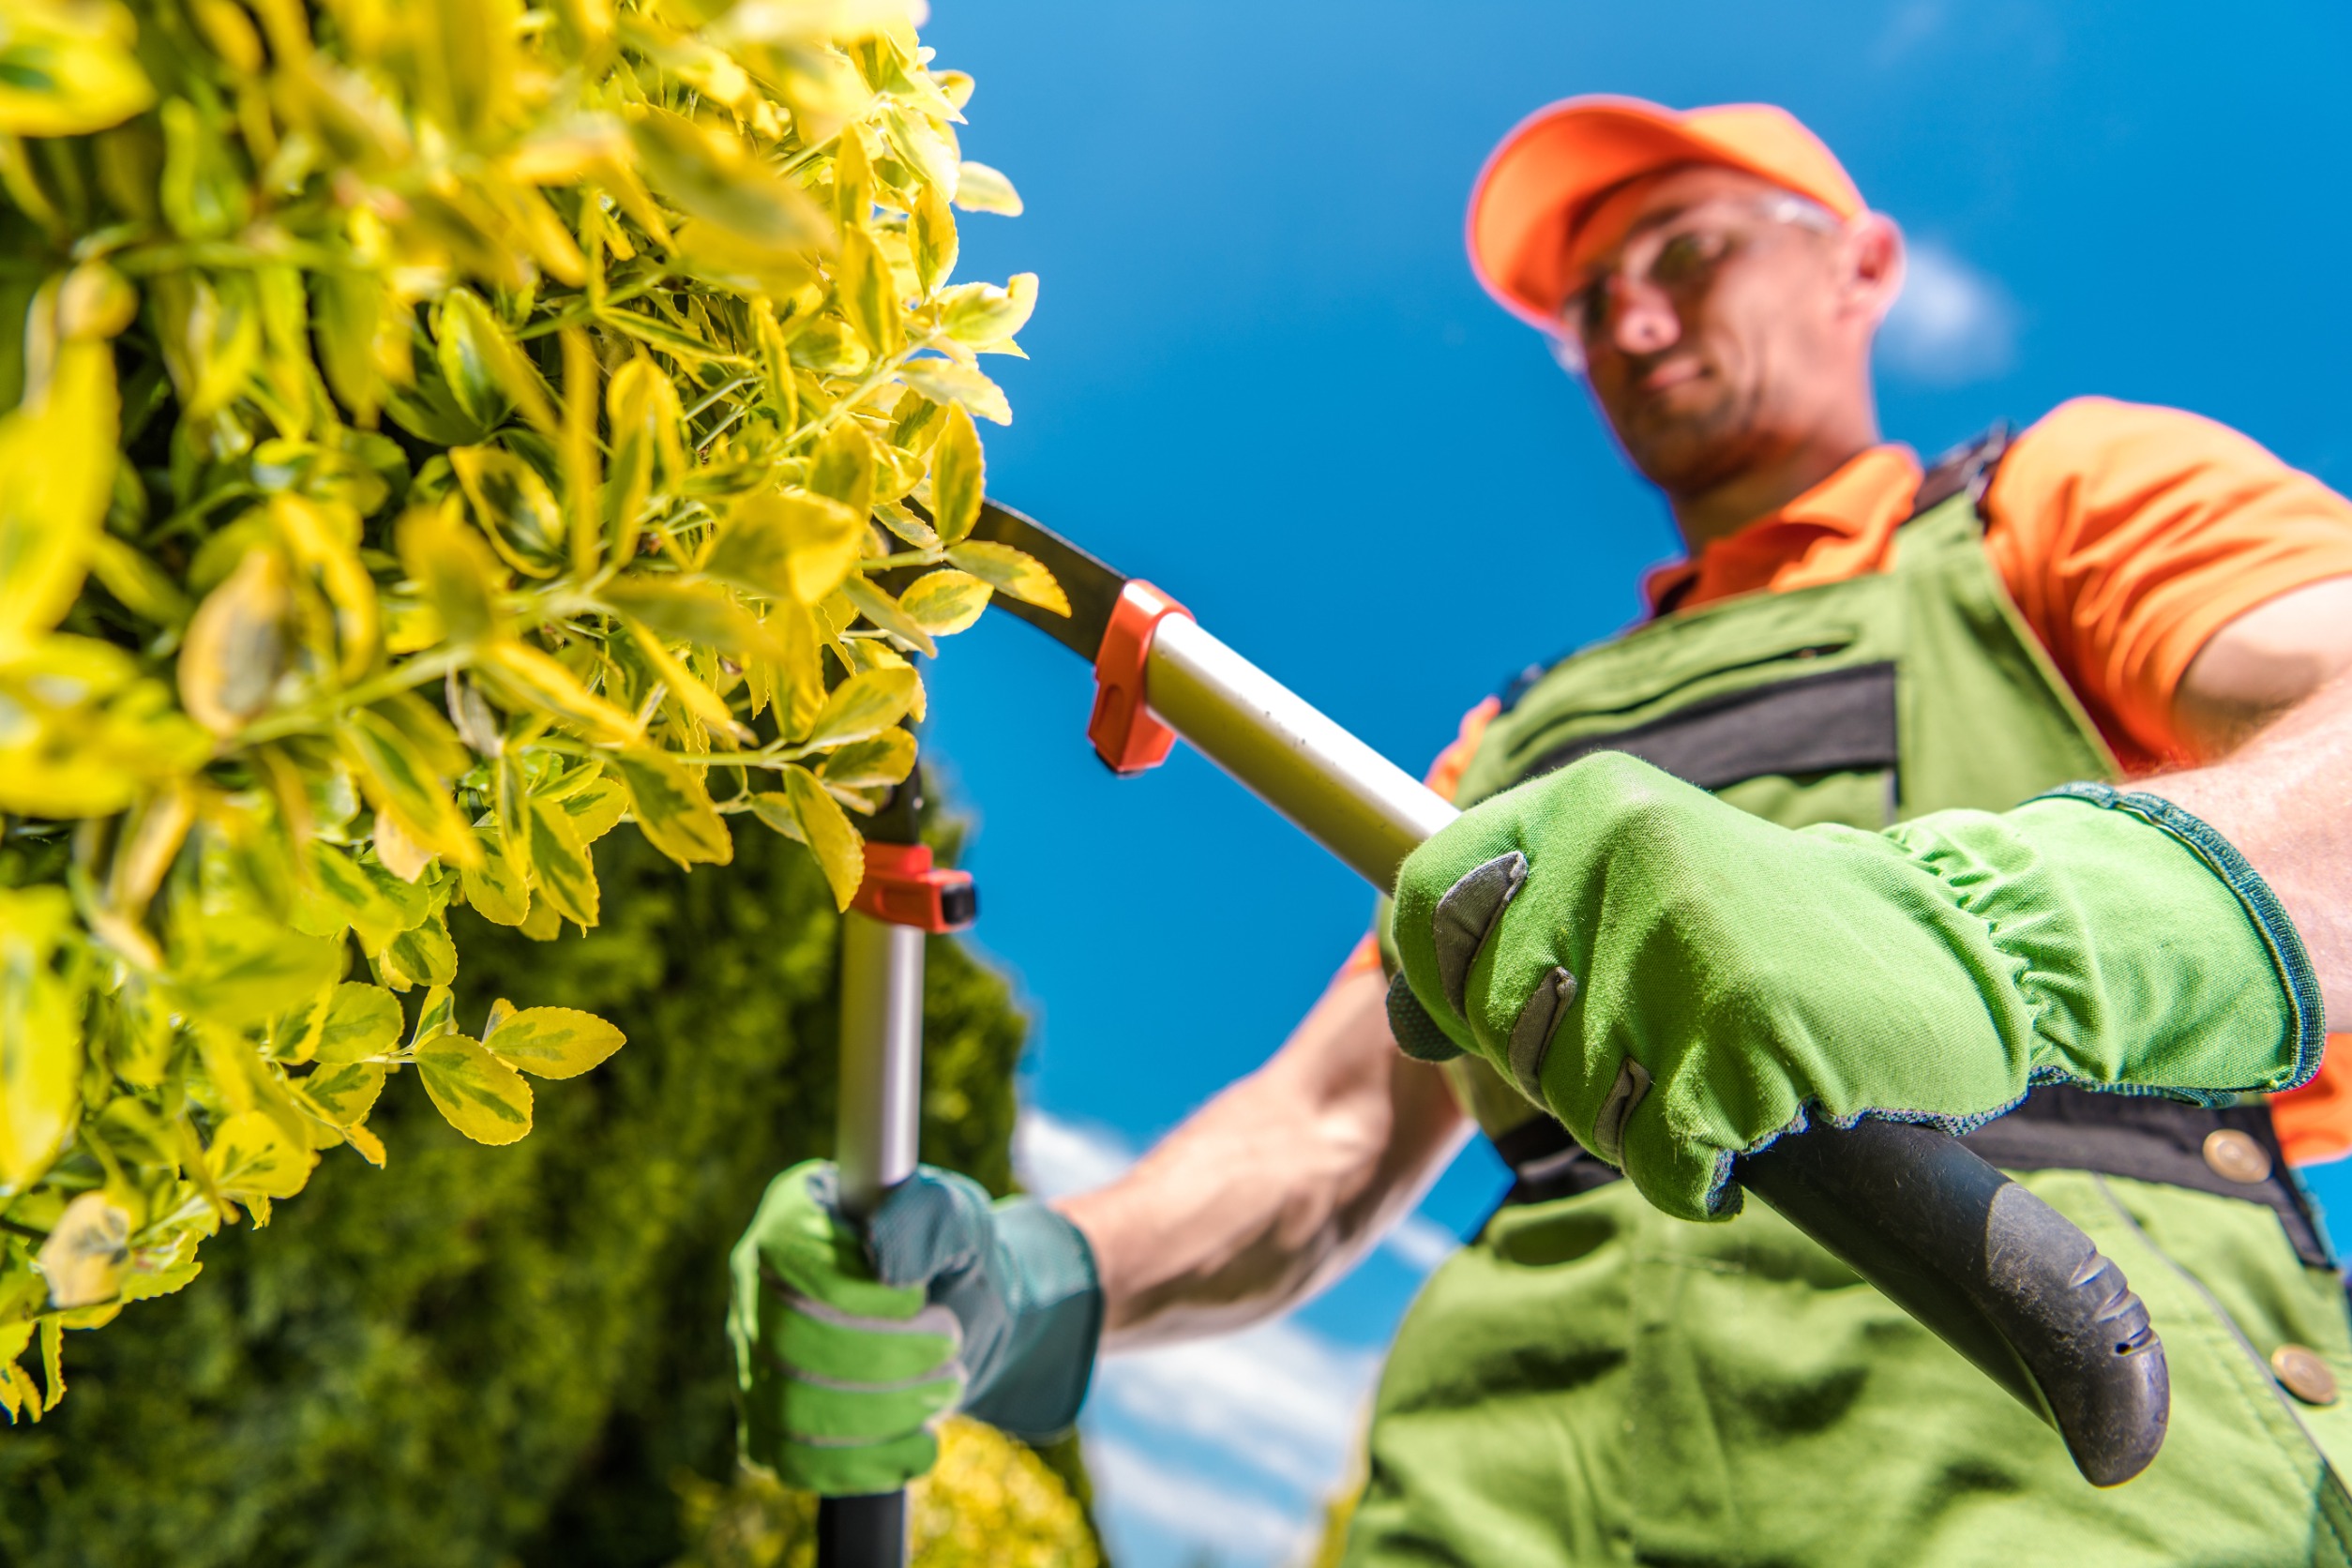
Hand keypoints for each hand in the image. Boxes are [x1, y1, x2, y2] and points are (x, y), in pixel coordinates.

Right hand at [727, 1160, 1100, 1495]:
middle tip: (950, 1343)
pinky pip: (793, 1461)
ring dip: (887, 1410)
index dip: (855, 1288)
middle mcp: (755, 1282)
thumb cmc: (954, 1257)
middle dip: (887, 1354)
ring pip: (790, 1408)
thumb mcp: (960, 1219)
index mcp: (793, 1213)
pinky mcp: (766, 1422)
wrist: (965, 1321)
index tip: (920, 1297)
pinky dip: (868, 1462)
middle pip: (789, 1338)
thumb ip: (926, 1218)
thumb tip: (880, 1255)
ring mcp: (751, 1356)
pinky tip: (919, 1444)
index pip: (787, 1252)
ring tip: (945, 1386)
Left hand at [1386, 754, 2320, 1223]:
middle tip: (1649, 1048)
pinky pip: (1658, 1155)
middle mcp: (1620, 851)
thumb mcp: (1631, 877)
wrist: (1959, 947)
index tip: (1483, 1019)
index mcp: (1584, 802)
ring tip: (1708, 1073)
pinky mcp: (1747, 1037)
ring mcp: (1683, 943)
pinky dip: (1690, 1173)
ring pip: (1572, 1095)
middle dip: (1554, 1066)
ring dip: (1633, 1120)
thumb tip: (1395, 1012)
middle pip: (1493, 1018)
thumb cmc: (1765, 930)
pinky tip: (1741, 1133)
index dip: (1435, 982)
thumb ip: (1514, 918)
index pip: (1426, 899)